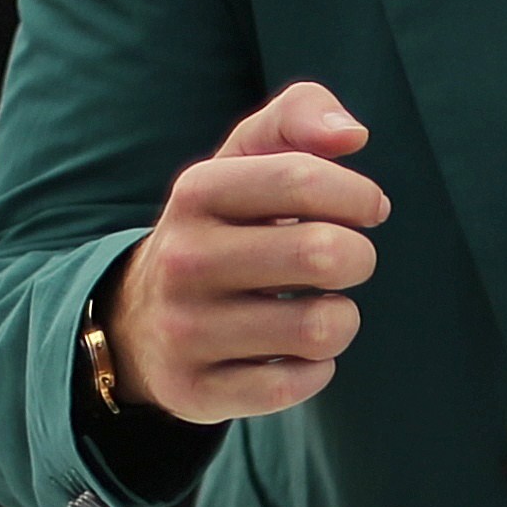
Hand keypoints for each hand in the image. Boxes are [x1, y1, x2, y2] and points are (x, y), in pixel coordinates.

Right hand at [112, 81, 388, 420]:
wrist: (138, 321)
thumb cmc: (221, 228)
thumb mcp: (242, 161)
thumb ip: (298, 117)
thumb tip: (351, 135)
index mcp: (197, 192)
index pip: (302, 178)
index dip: (358, 194)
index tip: (368, 209)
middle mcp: (183, 259)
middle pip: (323, 256)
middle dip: (359, 259)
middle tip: (348, 262)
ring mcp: (185, 329)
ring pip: (319, 328)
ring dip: (341, 319)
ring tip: (320, 310)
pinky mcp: (196, 390)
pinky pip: (295, 385)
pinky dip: (314, 370)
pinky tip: (294, 354)